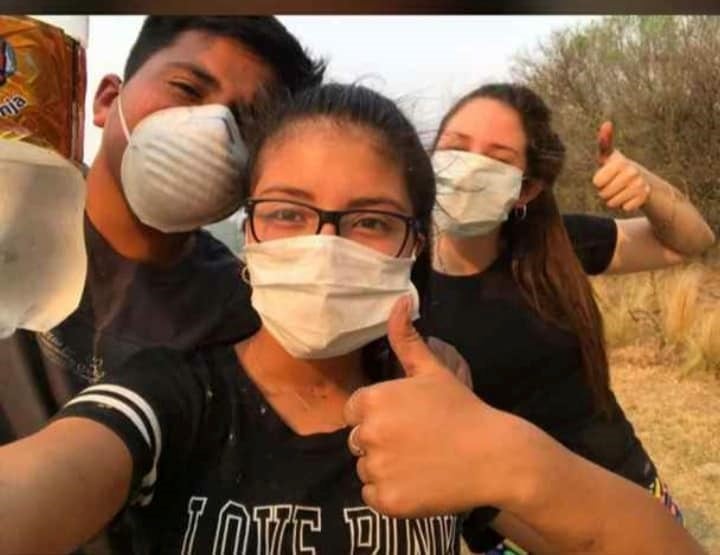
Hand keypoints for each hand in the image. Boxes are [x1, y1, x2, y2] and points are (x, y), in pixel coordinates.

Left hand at [343, 296, 510, 517]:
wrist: (495, 456)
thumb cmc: (462, 409)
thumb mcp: (432, 371)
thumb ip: (407, 339)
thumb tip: (400, 300)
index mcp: (374, 400)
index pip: (354, 411)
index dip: (378, 415)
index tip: (406, 421)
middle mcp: (368, 434)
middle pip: (358, 440)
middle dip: (381, 441)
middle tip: (417, 442)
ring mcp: (377, 469)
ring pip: (365, 469)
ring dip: (385, 469)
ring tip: (421, 463)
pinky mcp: (387, 501)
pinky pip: (373, 497)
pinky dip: (391, 495)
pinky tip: (419, 483)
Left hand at [593, 121, 651, 211]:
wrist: (642, 181)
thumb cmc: (617, 169)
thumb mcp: (608, 157)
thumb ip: (604, 142)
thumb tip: (607, 123)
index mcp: (619, 161)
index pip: (597, 182)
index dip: (598, 182)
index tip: (605, 174)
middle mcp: (631, 171)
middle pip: (602, 193)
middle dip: (604, 193)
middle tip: (613, 185)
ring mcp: (639, 183)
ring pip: (612, 202)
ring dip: (612, 200)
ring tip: (620, 190)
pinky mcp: (644, 196)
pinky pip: (624, 207)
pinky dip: (623, 205)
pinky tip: (629, 197)